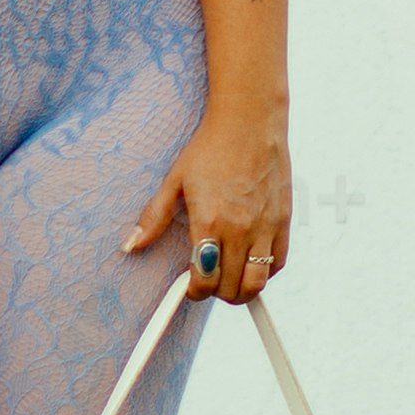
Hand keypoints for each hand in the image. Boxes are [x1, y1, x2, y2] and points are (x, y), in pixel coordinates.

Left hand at [127, 105, 290, 302]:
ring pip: (257, 283)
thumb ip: (155, 217)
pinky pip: (279, 263)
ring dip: (242, 290)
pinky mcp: (283, 220)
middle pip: (231, 289)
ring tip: (229, 279)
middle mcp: (240, 229)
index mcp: (210, 222)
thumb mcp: (175, 180)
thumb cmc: (210, 147)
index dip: (195, 292)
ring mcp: (265, 226)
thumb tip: (131, 245)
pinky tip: (251, 261)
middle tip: (208, 281)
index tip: (190, 287)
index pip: (204, 280)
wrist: (249, 121)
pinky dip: (265, 271)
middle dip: (216, 293)